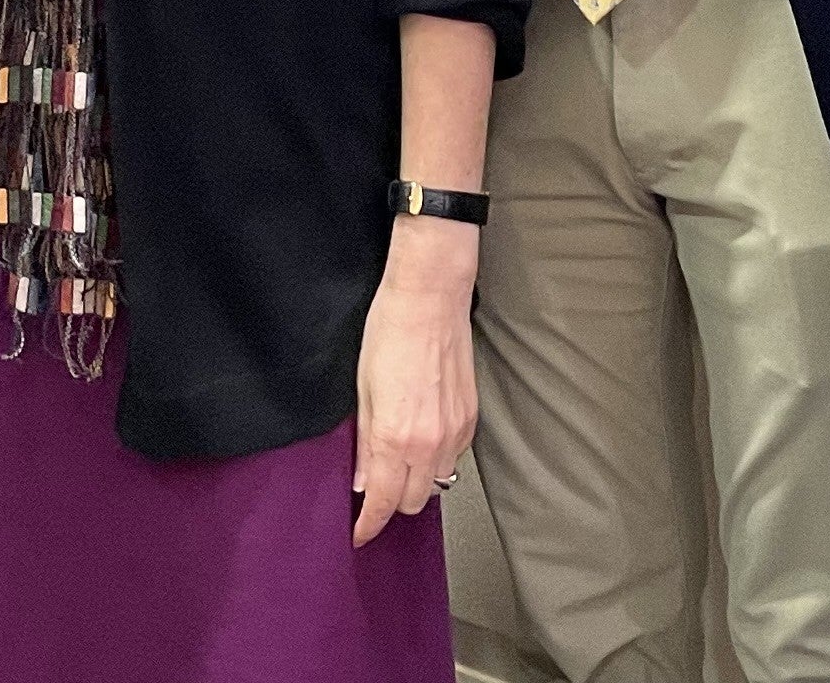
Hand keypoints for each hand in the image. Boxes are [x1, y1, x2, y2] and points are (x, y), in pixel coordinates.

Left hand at [350, 216, 479, 546]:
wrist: (430, 297)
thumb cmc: (389, 331)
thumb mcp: (361, 388)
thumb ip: (363, 441)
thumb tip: (361, 479)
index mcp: (393, 438)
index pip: (381, 502)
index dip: (368, 524)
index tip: (359, 533)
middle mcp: (428, 443)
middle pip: (412, 502)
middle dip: (391, 503)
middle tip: (374, 488)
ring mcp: (454, 432)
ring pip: (438, 483)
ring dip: (417, 482)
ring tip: (398, 462)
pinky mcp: (471, 418)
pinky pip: (453, 456)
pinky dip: (436, 458)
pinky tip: (421, 437)